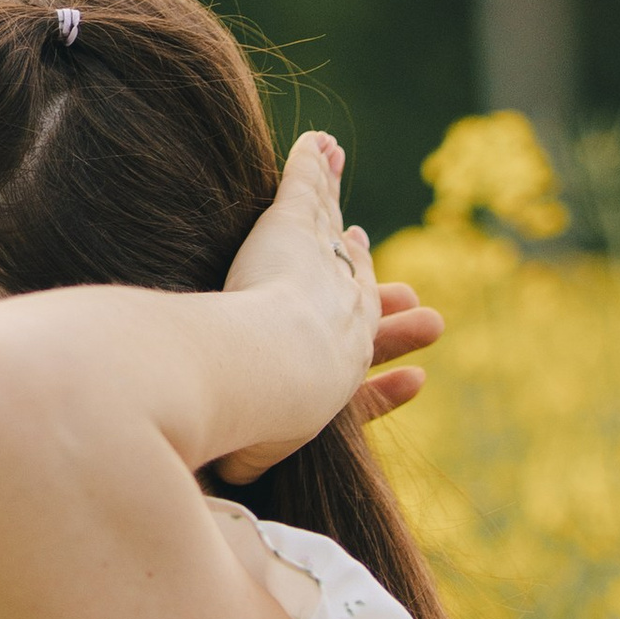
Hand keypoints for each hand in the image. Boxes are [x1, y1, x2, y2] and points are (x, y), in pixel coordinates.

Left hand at [219, 134, 438, 481]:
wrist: (271, 372)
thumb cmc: (262, 419)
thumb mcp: (254, 450)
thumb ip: (247, 455)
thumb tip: (232, 475)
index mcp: (344, 368)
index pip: (361, 343)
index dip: (369, 329)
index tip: (387, 331)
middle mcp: (345, 312)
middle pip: (356, 283)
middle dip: (363, 271)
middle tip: (369, 254)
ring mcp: (323, 265)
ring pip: (330, 226)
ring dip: (333, 199)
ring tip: (339, 182)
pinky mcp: (297, 226)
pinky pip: (308, 186)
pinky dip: (313, 163)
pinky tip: (319, 143)